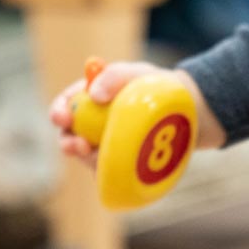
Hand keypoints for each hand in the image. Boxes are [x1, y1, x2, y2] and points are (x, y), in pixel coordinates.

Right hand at [47, 62, 223, 166]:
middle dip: (67, 142)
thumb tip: (93, 94)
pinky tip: (119, 168)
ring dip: (89, 158)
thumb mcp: (138, 73)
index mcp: (91, 99)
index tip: (63, 117)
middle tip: (78, 145)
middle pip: (69, 136)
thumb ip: (115, 75)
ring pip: (87, 158)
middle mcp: (94, 124)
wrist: (189, 112)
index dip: (59, 111)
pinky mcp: (120, 166)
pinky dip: (109, 174)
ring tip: (103, 154)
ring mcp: (106, 146)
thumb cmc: (159, 88)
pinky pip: (108, 175)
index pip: (66, 105)